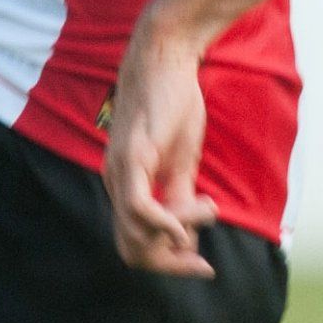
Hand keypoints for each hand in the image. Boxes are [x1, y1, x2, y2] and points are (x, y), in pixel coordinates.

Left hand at [101, 22, 217, 277]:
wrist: (167, 56)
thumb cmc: (174, 103)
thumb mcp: (181, 162)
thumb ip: (179, 198)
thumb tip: (186, 238)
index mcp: (124, 186)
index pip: (135, 246)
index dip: (168, 265)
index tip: (202, 265)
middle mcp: (115, 183)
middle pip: (131, 250)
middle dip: (170, 265)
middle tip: (203, 262)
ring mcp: (120, 171)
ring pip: (135, 235)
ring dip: (178, 236)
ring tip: (206, 208)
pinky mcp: (132, 156)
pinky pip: (138, 208)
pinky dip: (163, 225)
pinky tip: (186, 222)